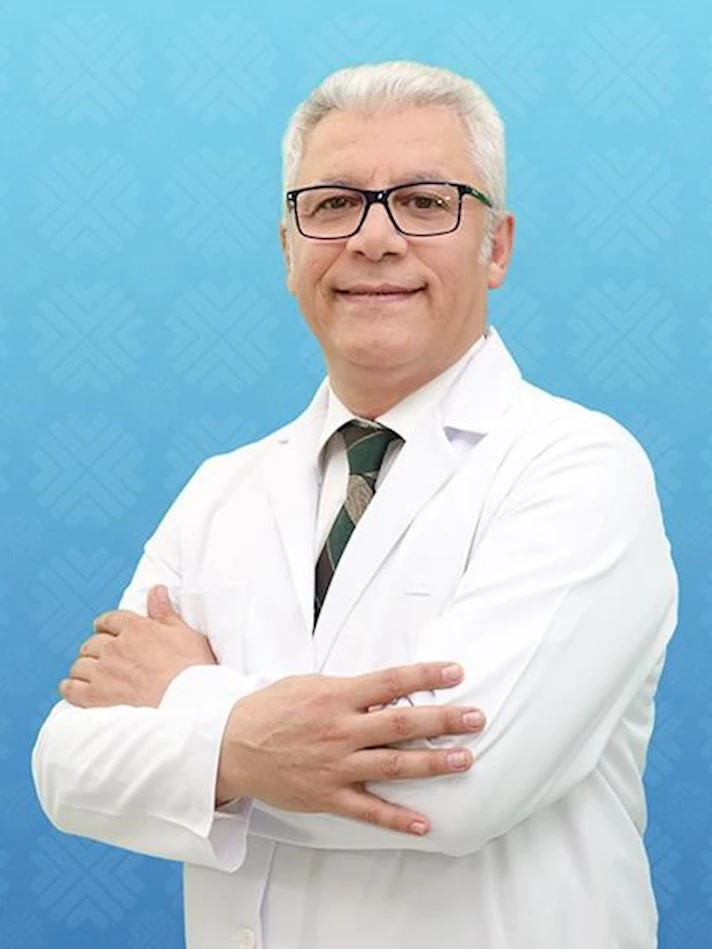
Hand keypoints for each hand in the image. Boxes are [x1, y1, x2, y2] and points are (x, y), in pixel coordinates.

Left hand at [60, 585, 216, 708]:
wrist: (189, 705)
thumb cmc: (193, 670)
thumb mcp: (186, 634)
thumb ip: (165, 612)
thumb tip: (156, 590)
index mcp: (137, 629)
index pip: (110, 620)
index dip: (106, 625)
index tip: (104, 630)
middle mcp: (116, 647)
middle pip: (93, 643)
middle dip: (96, 648)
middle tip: (102, 657)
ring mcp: (103, 673)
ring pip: (80, 664)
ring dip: (84, 668)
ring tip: (90, 674)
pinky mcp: (96, 697)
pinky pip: (71, 688)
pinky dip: (70, 687)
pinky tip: (75, 688)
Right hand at [217, 662, 485, 835]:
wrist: (231, 746)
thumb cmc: (271, 710)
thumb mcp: (309, 685)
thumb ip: (348, 689)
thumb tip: (387, 689)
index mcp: (336, 697)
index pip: (390, 682)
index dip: (426, 676)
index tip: (457, 672)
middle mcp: (340, 730)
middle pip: (401, 723)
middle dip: (443, 720)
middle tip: (476, 718)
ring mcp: (335, 765)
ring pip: (393, 765)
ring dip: (433, 762)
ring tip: (465, 759)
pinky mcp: (327, 795)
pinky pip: (368, 809)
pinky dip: (397, 817)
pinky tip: (424, 823)